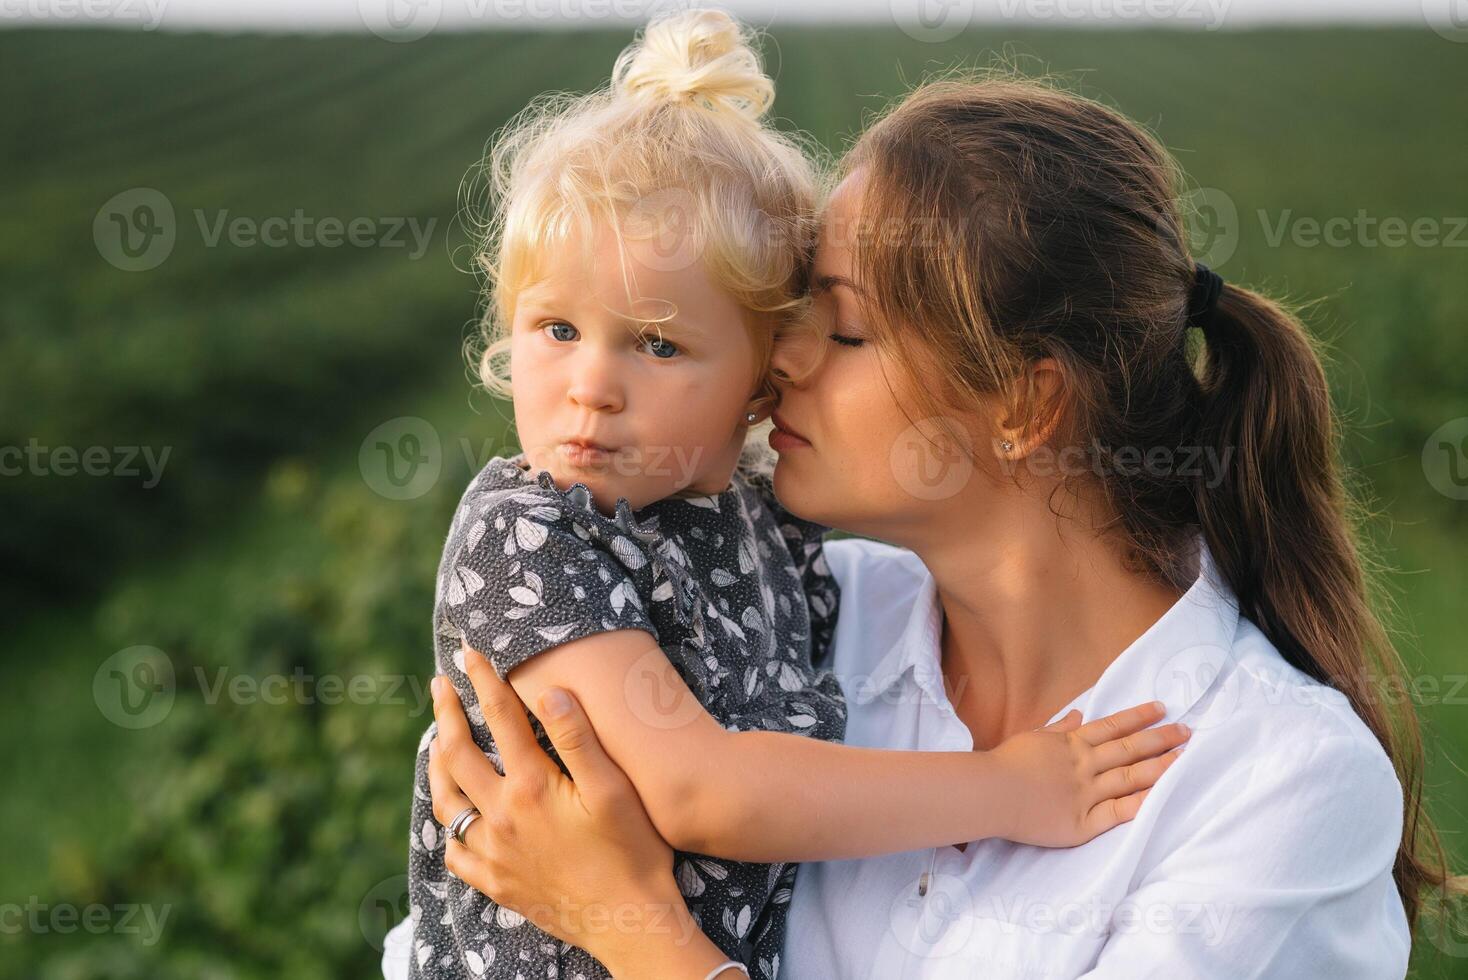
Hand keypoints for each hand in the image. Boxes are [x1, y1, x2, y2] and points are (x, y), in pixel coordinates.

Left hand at [427, 644, 724, 974]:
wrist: (629, 921)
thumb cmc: (632, 851)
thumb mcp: (614, 788)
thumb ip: (579, 737)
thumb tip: (548, 690)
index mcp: (532, 785)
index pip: (499, 717)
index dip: (483, 679)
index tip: (469, 652)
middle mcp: (503, 816)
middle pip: (459, 753)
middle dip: (447, 713)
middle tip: (440, 684)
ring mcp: (494, 853)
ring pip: (448, 802)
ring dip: (438, 765)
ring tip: (437, 743)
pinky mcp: (497, 883)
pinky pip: (456, 853)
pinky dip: (450, 829)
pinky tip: (456, 818)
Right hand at [987, 700, 1188, 846]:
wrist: (991, 793)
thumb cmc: (1005, 764)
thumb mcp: (1033, 737)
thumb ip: (1060, 727)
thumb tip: (1079, 714)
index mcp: (1072, 743)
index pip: (1113, 726)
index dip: (1139, 716)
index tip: (1162, 709)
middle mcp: (1085, 764)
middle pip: (1130, 748)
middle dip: (1161, 738)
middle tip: (1187, 731)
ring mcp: (1087, 792)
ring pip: (1132, 776)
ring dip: (1160, 766)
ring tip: (1184, 757)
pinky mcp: (1084, 822)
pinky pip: (1120, 811)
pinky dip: (1142, 803)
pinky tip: (1163, 795)